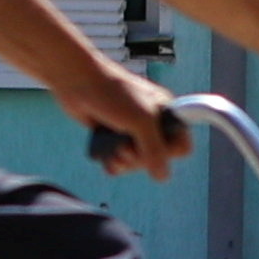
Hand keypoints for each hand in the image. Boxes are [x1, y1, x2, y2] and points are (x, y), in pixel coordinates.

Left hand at [64, 58, 189, 180]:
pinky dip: (113, 163)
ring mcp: (131, 130)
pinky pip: (119, 161)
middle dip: (139, 158)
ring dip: (124, 162)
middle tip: (125, 147)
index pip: (181, 146)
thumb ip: (154, 150)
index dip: (168, 153)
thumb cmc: (113, 94)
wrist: (77, 81)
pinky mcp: (112, 136)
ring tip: (114, 152)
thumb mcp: (140, 121)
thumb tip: (162, 177)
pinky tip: (106, 157)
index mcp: (166, 113)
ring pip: (136, 163)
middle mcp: (151, 122)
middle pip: (156, 160)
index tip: (151, 144)